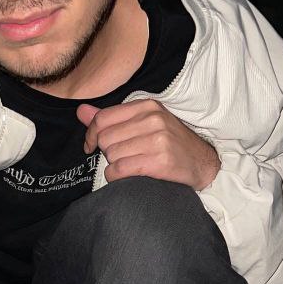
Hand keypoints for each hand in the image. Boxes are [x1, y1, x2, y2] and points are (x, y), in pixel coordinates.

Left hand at [77, 99, 220, 189]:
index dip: (91, 135)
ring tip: (130, 165)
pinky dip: (117, 177)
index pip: (103, 118)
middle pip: (105, 139)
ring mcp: (158, 139)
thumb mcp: (144, 123)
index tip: (91, 146)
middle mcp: (152, 119)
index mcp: (146, 106)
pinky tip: (127, 176)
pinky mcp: (160, 161)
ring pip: (112, 155)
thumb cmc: (170, 143)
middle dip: (107, 152)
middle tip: (122, 157)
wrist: (202, 163)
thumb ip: (111, 118)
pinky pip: (120, 170)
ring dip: (114, 166)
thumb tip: (80, 111)